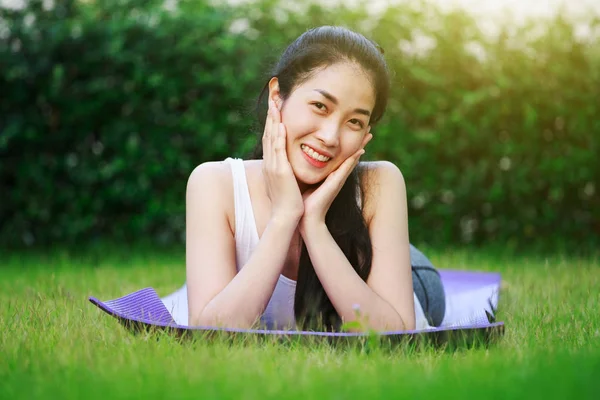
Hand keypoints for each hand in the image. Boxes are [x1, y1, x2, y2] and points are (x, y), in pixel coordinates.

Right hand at [262, 98, 303, 223]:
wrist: (287, 217)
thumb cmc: (291, 201)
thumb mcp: (288, 181)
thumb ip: (289, 168)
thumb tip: (293, 161)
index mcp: (273, 163)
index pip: (271, 136)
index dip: (272, 119)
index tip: (275, 103)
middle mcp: (270, 162)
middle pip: (268, 131)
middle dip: (270, 112)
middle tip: (272, 94)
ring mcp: (273, 166)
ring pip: (270, 137)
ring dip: (272, 119)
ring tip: (274, 102)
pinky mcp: (279, 171)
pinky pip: (277, 150)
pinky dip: (277, 136)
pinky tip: (279, 124)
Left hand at [299, 131, 372, 231]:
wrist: (305, 216)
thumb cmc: (303, 200)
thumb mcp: (306, 180)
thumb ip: (307, 171)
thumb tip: (301, 161)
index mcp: (329, 173)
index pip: (340, 154)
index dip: (347, 142)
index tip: (354, 130)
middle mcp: (337, 175)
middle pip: (351, 154)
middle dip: (360, 141)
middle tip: (370, 128)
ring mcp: (338, 179)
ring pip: (352, 158)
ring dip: (361, 146)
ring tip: (370, 134)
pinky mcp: (336, 183)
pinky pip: (346, 168)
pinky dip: (354, 159)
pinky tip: (361, 150)